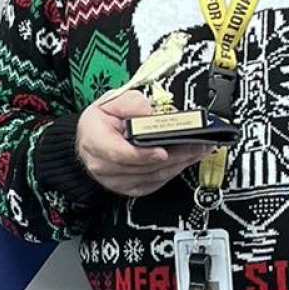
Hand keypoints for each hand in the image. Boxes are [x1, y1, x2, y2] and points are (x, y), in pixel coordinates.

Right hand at [76, 90, 214, 196]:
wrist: (89, 140)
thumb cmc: (100, 121)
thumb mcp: (110, 101)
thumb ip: (130, 103)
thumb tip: (150, 111)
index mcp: (96, 142)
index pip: (121, 154)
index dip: (143, 154)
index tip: (162, 151)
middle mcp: (104, 166)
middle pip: (144, 167)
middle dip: (174, 156)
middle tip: (196, 145)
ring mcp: (117, 180)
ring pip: (153, 176)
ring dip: (179, 163)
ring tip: (198, 149)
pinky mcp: (129, 188)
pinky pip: (155, 183)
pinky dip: (173, 172)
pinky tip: (186, 160)